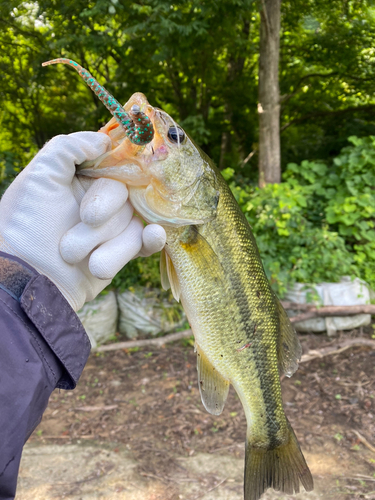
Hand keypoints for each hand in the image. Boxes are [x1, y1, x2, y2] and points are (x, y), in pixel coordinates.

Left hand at [0, 132, 165, 310]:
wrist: (30, 279)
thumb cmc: (27, 226)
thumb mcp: (38, 178)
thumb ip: (66, 148)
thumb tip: (103, 139)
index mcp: (80, 177)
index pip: (112, 161)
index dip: (118, 165)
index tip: (125, 168)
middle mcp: (98, 198)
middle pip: (123, 192)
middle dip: (103, 211)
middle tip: (84, 221)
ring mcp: (112, 226)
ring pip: (133, 220)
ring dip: (107, 241)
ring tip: (74, 256)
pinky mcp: (122, 251)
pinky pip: (146, 241)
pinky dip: (152, 239)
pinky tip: (153, 236)